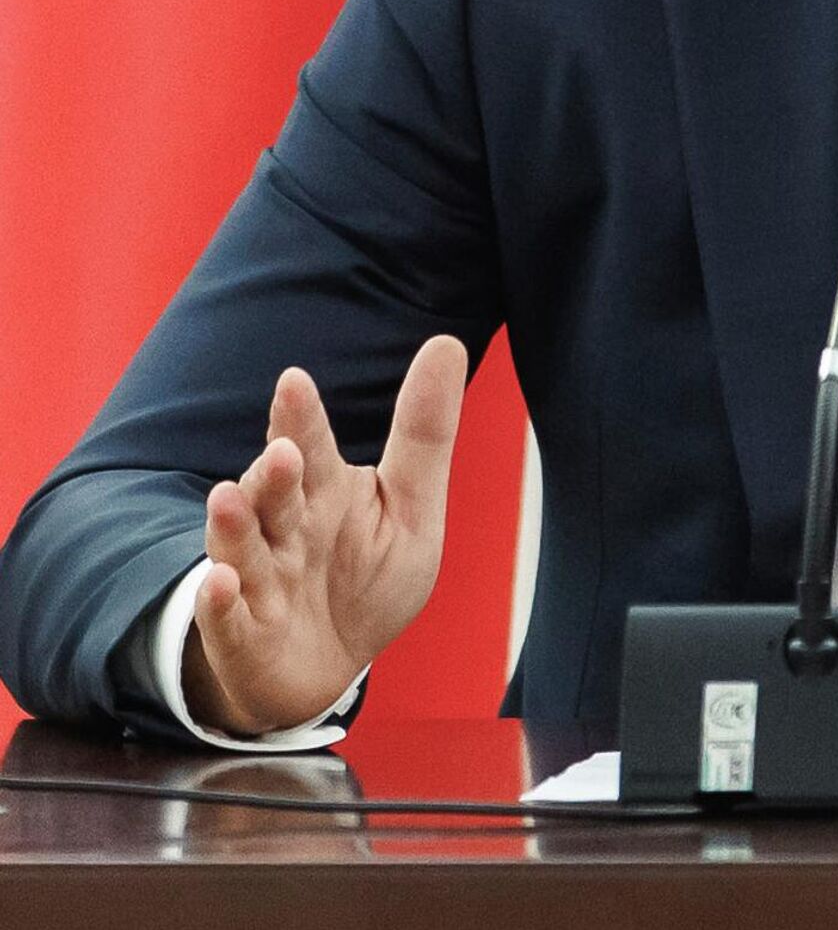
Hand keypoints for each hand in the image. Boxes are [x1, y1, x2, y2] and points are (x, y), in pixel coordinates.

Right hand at [181, 335, 467, 736]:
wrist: (329, 667)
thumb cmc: (369, 576)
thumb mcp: (410, 504)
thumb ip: (423, 431)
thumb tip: (446, 342)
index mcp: (324, 491)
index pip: (311, 446)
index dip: (300, 417)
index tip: (294, 380)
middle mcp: (284, 529)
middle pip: (273, 493)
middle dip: (274, 473)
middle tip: (284, 452)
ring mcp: (258, 582)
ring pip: (241, 547)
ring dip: (234, 526)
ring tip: (229, 497)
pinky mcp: (242, 637)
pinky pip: (226, 619)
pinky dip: (219, 602)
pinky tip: (220, 583)